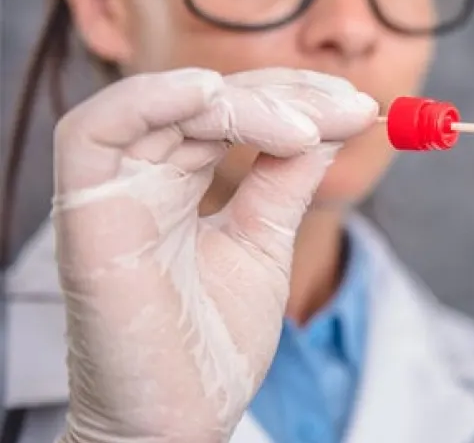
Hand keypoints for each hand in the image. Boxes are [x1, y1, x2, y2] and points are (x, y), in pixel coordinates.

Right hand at [50, 67, 377, 441]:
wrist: (182, 420)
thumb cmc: (212, 342)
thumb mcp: (266, 240)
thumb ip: (288, 176)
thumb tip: (336, 115)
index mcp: (175, 181)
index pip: (230, 108)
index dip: (292, 96)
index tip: (358, 107)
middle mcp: (138, 178)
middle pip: (203, 97)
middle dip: (282, 93)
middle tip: (347, 108)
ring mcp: (110, 193)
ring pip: (160, 102)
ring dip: (239, 100)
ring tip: (303, 126)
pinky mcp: (85, 216)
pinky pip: (93, 132)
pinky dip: (151, 100)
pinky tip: (213, 97)